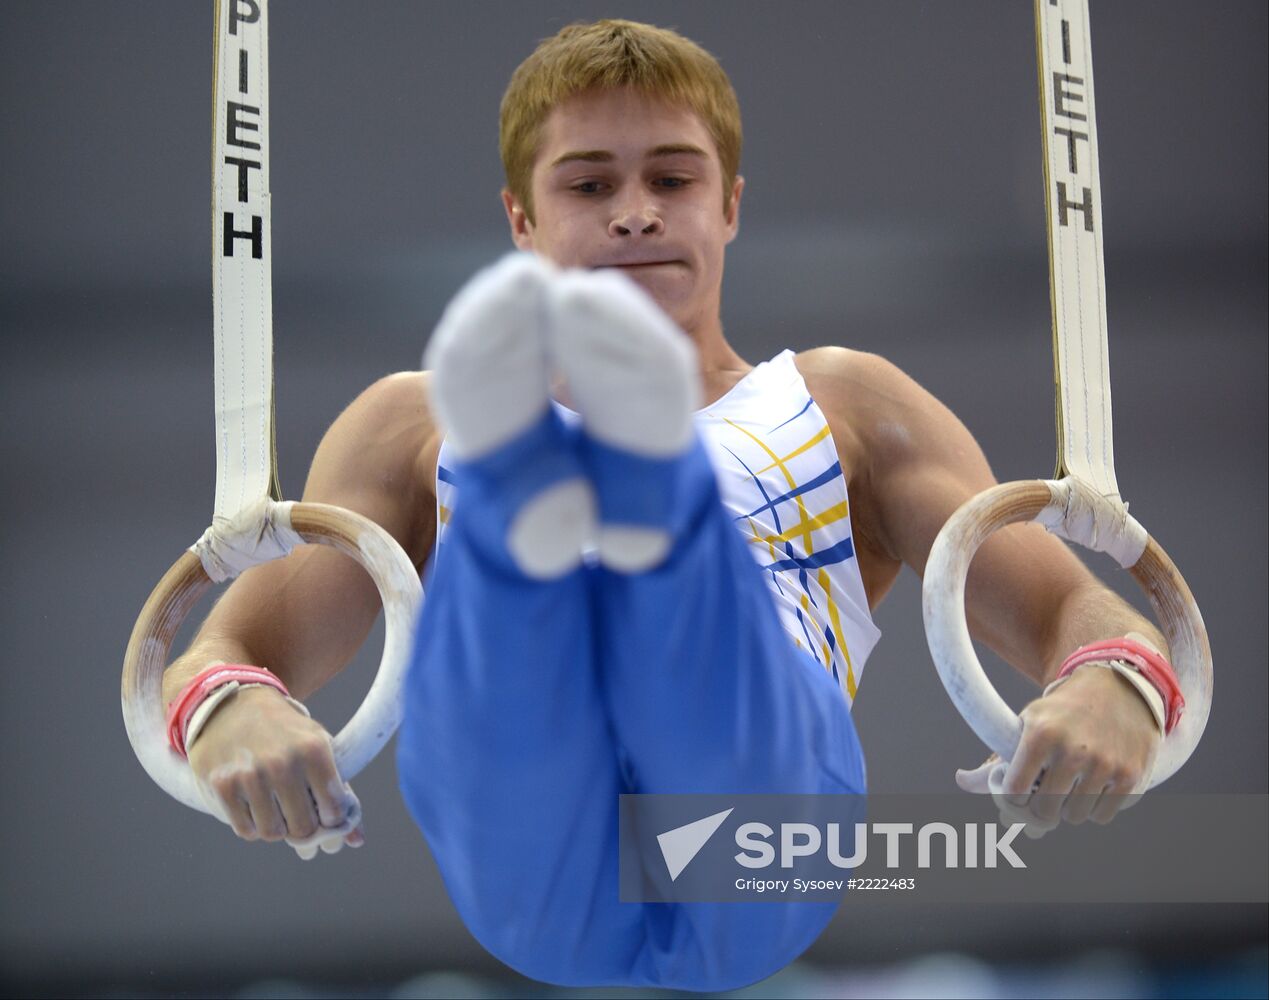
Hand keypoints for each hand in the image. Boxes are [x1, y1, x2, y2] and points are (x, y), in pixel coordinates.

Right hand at [187, 686, 363, 857]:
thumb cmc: (283, 732)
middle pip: (303, 828)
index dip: (331, 818)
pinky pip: (246, 831)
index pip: (334, 810)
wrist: (232, 706)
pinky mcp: (223, 786)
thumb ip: (339, 792)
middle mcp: (282, 763)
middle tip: (298, 814)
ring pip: (273, 834)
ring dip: (277, 826)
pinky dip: (253, 825)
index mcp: (314, 750)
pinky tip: (254, 804)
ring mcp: (250, 775)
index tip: (324, 812)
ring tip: (275, 805)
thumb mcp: (317, 747)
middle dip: (304, 827)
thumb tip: (357, 840)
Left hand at [956, 665, 1159, 836]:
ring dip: (1068, 810)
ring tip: (1069, 788)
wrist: (1118, 687)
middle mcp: (1073, 750)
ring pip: (1075, 817)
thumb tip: (960, 781)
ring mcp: (1105, 765)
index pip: (1015, 791)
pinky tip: (1093, 787)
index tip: (1015, 797)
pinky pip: (1102, 816)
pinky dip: (1095, 809)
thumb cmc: (1062, 711)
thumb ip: (995, 757)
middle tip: (1042, 800)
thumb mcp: (1027, 722)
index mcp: (1040, 735)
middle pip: (1045, 811)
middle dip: (1039, 811)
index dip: (1011, 801)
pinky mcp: (1131, 776)